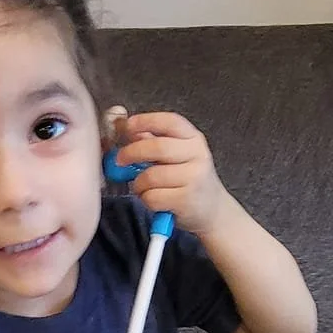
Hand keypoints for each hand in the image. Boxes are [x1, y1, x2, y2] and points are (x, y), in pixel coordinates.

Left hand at [111, 111, 226, 236]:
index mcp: (193, 138)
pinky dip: (146, 199)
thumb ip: (153, 140)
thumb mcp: (177, 156)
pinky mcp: (187, 200)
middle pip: (157, 147)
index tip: (127, 126)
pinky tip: (154, 200)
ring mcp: (194, 178)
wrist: (213, 210)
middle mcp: (197, 155)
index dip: (145, 121)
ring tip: (143, 187)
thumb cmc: (188, 181)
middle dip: (132, 153)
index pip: (169, 121)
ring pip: (151, 176)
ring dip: (138, 183)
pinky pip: (153, 197)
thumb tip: (122, 126)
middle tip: (120, 160)